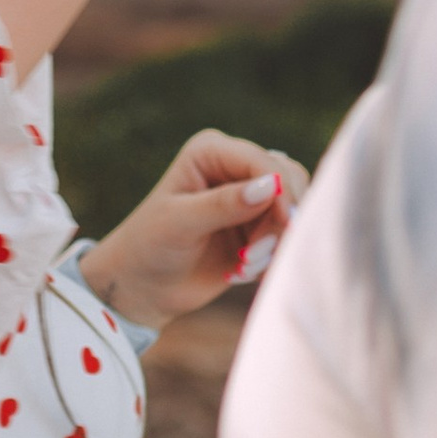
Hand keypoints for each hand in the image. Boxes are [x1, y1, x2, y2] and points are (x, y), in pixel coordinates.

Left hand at [81, 130, 309, 334]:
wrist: (143, 286)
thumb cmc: (150, 247)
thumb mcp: (180, 223)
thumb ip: (224, 204)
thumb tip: (271, 185)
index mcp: (211, 151)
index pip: (264, 162)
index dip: (281, 191)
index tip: (287, 225)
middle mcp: (233, 167)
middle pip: (289, 180)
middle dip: (279, 221)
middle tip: (251, 256)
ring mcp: (248, 196)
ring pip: (293, 209)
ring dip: (275, 242)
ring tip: (242, 267)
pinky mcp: (257, 224)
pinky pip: (286, 234)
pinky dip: (272, 255)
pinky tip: (241, 271)